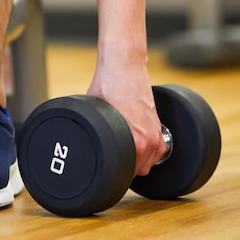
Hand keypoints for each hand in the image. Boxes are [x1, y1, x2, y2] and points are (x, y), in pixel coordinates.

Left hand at [87, 57, 165, 176]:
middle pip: (142, 170)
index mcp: (136, 142)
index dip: (117, 173)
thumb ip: (94, 131)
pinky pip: (158, 146)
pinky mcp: (158, 122)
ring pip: (152, 160)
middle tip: (114, 158)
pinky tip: (137, 142)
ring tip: (125, 150)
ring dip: (141, 158)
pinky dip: (150, 147)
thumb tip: (81, 142)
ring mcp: (156, 131)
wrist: (125, 66)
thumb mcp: (93, 113)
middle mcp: (149, 139)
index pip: (130, 173)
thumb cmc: (108, 86)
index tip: (109, 169)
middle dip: (130, 167)